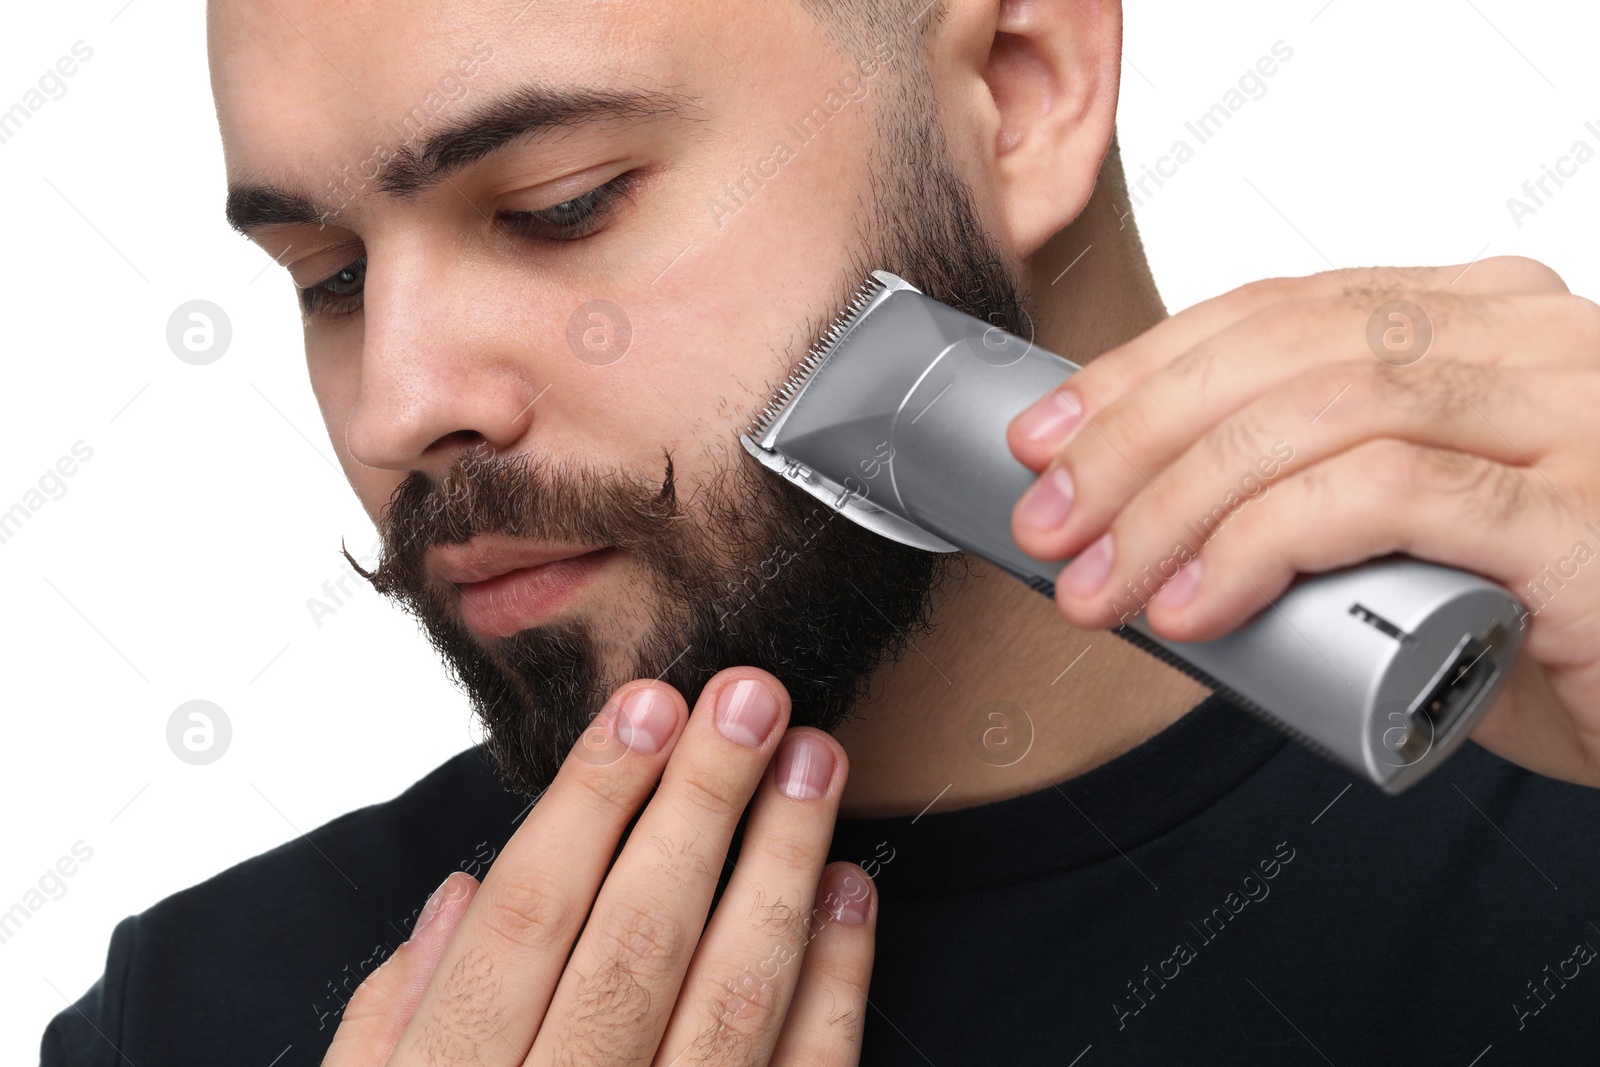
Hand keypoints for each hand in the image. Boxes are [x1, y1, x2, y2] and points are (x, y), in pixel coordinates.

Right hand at [323, 667, 876, 1064]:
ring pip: (732, 1003)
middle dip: (700, 806)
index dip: (589, 805)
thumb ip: (393, 1021)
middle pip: (639, 942)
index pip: (525, 924)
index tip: (642, 705)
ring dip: (781, 871)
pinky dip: (836, 990)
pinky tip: (852, 897)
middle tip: (751, 696)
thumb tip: (467, 891)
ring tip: (816, 762)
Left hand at [1005, 257, 1599, 785]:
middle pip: (1281, 353)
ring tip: (1102, 582)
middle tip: (1050, 522)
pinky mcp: (1577, 516)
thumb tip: (1132, 515)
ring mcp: (1565, 417)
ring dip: (1177, 501)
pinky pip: (1386, 496)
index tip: (1047, 439)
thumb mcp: (1412, 528)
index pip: (1274, 313)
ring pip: (1320, 413)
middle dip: (1136, 439)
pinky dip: (1263, 543)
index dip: (1142, 371)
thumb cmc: (1549, 617)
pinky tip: (1195, 605)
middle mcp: (1529, 340)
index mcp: (1480, 320)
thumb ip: (1310, 490)